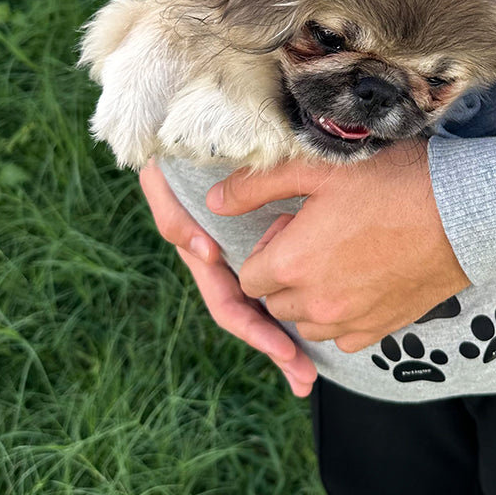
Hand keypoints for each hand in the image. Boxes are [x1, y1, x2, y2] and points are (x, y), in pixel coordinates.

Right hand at [138, 160, 317, 396]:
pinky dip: (301, 294)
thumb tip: (206, 255)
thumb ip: (176, 215)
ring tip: (312, 368)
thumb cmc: (180, 149)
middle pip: (251, 313)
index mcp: (205, 250)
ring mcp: (244, 247)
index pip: (228, 303)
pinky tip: (327, 315)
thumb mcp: (168, 179)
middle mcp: (225, 256)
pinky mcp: (266, 231)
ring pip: (269, 297)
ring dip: (288, 332)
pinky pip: (283, 270)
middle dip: (276, 347)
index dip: (254, 331)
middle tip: (306, 378)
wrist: (189, 116)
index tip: (284, 350)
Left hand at [206, 139, 470, 352]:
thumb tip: (215, 202)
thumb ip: (257, 185)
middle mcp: (314, 304)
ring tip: (342, 254)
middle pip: (276, 301)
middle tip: (320, 233)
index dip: (268, 247)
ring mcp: (350, 322)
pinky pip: (345, 336)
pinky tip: (365, 277)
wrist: (463, 214)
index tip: (294, 223)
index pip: (249, 276)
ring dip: (313, 296)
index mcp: (290, 264)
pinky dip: (345, 314)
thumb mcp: (318, 169)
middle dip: (286, 272)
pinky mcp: (381, 330)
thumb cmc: (392, 182)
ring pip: (308, 321)